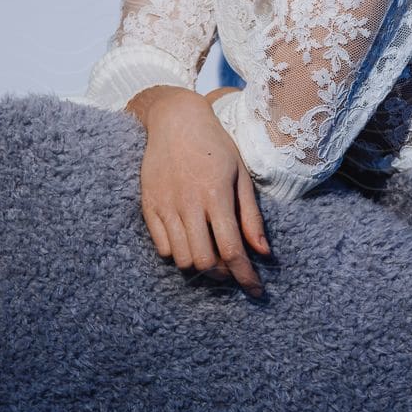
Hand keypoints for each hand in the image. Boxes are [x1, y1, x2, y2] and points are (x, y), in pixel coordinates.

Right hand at [125, 85, 270, 296]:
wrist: (174, 120)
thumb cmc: (215, 145)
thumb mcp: (240, 175)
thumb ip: (251, 216)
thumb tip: (263, 253)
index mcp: (216, 195)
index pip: (232, 250)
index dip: (246, 276)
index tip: (256, 291)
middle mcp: (188, 203)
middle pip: (204, 262)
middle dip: (222, 274)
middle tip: (232, 269)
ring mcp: (165, 205)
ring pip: (181, 259)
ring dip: (199, 265)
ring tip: (211, 255)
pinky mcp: (148, 206)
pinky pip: (162, 247)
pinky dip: (178, 253)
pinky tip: (190, 240)